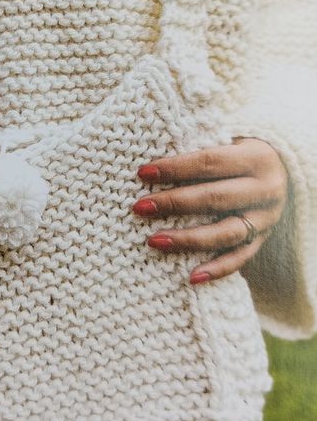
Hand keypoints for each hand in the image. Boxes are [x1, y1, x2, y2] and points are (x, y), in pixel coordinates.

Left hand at [132, 137, 289, 283]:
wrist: (281, 173)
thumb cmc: (235, 155)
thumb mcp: (225, 142)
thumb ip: (196, 148)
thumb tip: (150, 165)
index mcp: (256, 157)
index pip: (210, 162)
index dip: (175, 168)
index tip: (143, 173)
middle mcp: (265, 189)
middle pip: (214, 198)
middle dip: (174, 203)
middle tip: (140, 207)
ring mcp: (265, 219)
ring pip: (225, 233)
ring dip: (187, 239)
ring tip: (153, 241)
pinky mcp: (261, 241)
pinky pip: (239, 259)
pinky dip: (216, 270)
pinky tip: (191, 278)